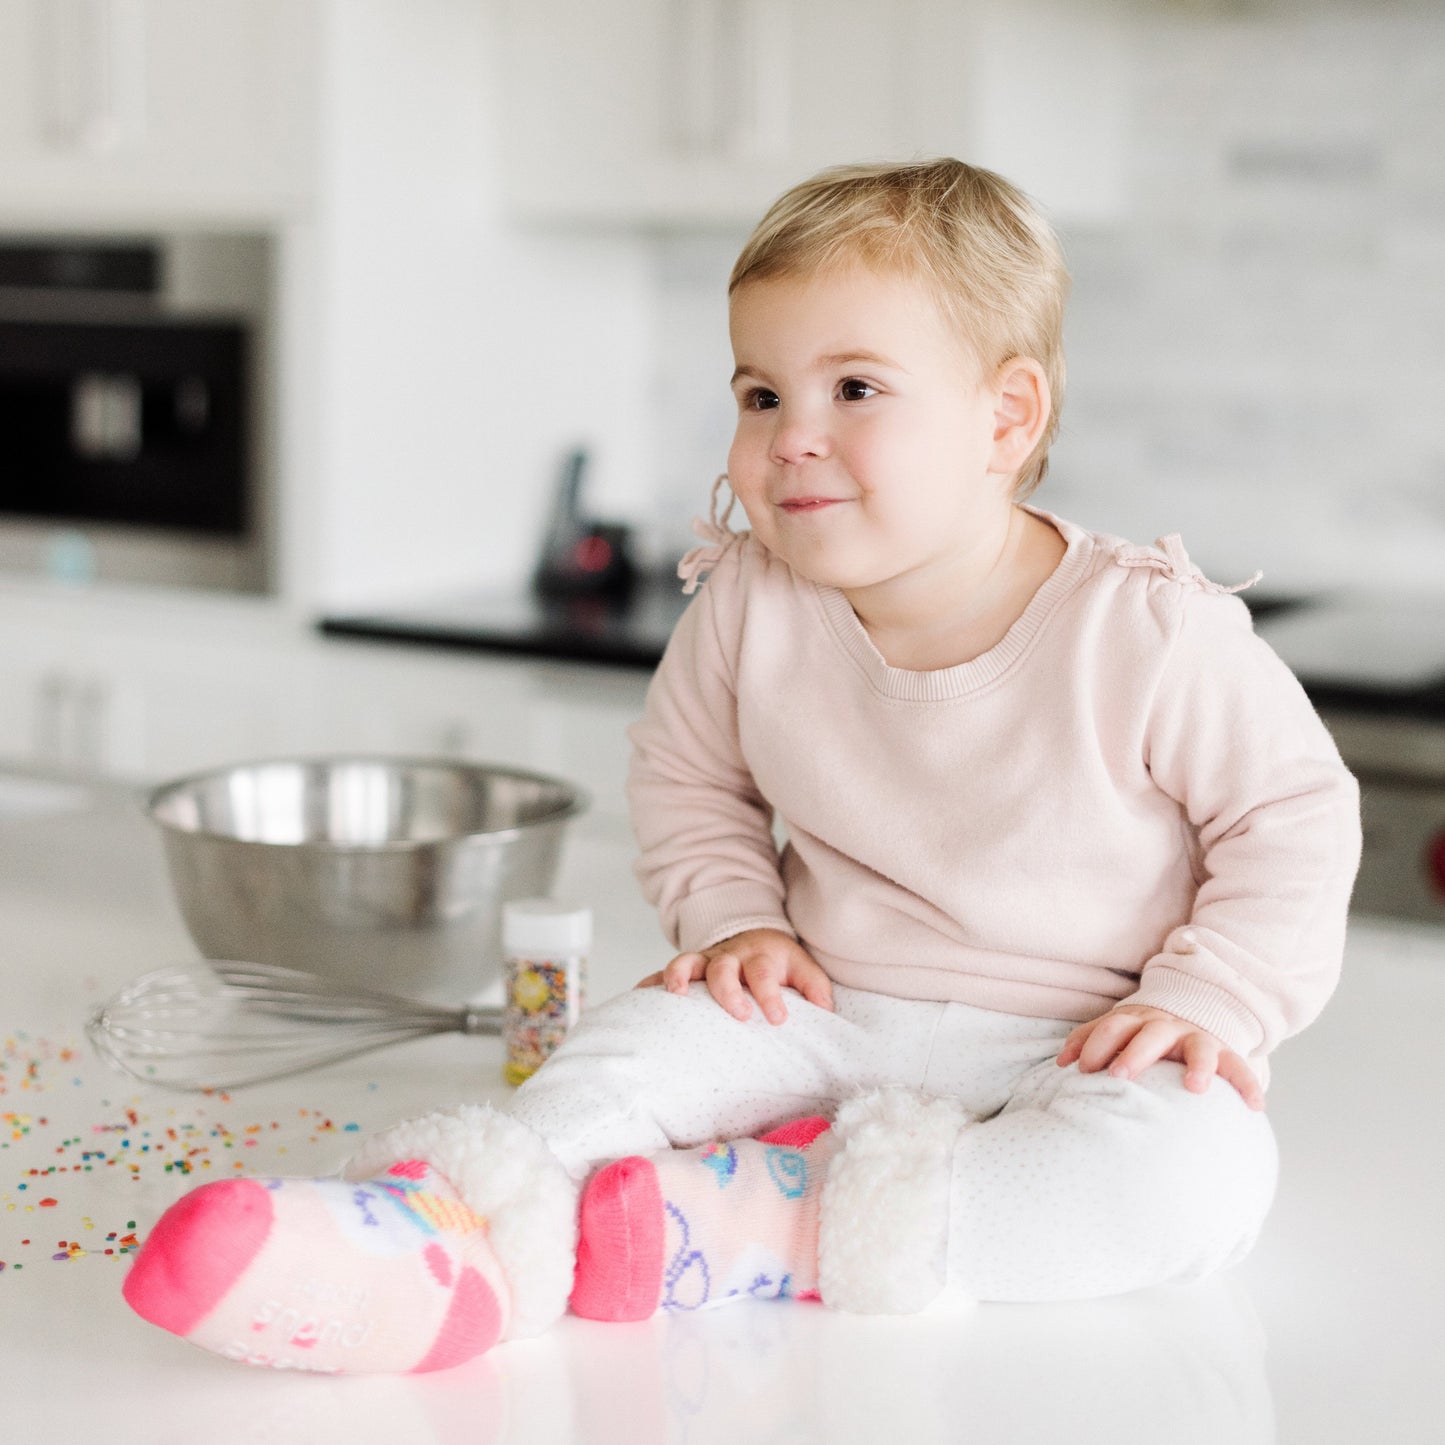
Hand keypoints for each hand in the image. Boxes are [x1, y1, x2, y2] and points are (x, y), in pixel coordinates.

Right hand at [635, 928, 833, 1024]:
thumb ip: (815, 987)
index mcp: (759, 957)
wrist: (752, 934)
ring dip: (679, 977)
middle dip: (728, 991)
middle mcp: (729, 957)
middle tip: (739, 1015)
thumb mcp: (802, 967)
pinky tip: (638, 998)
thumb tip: (826, 1010)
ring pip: (686, 962)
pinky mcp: (687, 969)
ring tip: (676, 995)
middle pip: (724, 968)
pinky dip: (650, 984)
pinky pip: (662, 974)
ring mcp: (704, 961)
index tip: (778, 1019)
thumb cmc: (778, 962)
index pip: (764, 974)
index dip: (771, 996)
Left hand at [1056, 1004, 1264, 1110]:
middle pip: (1151, 1034)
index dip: (1096, 1044)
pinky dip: (1248, 1084)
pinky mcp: (1225, 1052)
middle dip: (1135, 1053)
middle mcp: (1168, 1026)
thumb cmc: (1144, 1032)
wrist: (1194, 1011)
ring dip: (1197, 1065)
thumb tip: (1061, 1062)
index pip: (1113, 1026)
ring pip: (1200, 1046)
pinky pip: (1240, 1067)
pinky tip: (1255, 1106)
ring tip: (1195, 1088)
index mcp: (1137, 1020)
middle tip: (1119, 1075)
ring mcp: (1198, 1037)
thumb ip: (1089, 1040)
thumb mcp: (1118, 1029)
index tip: (1083, 1069)